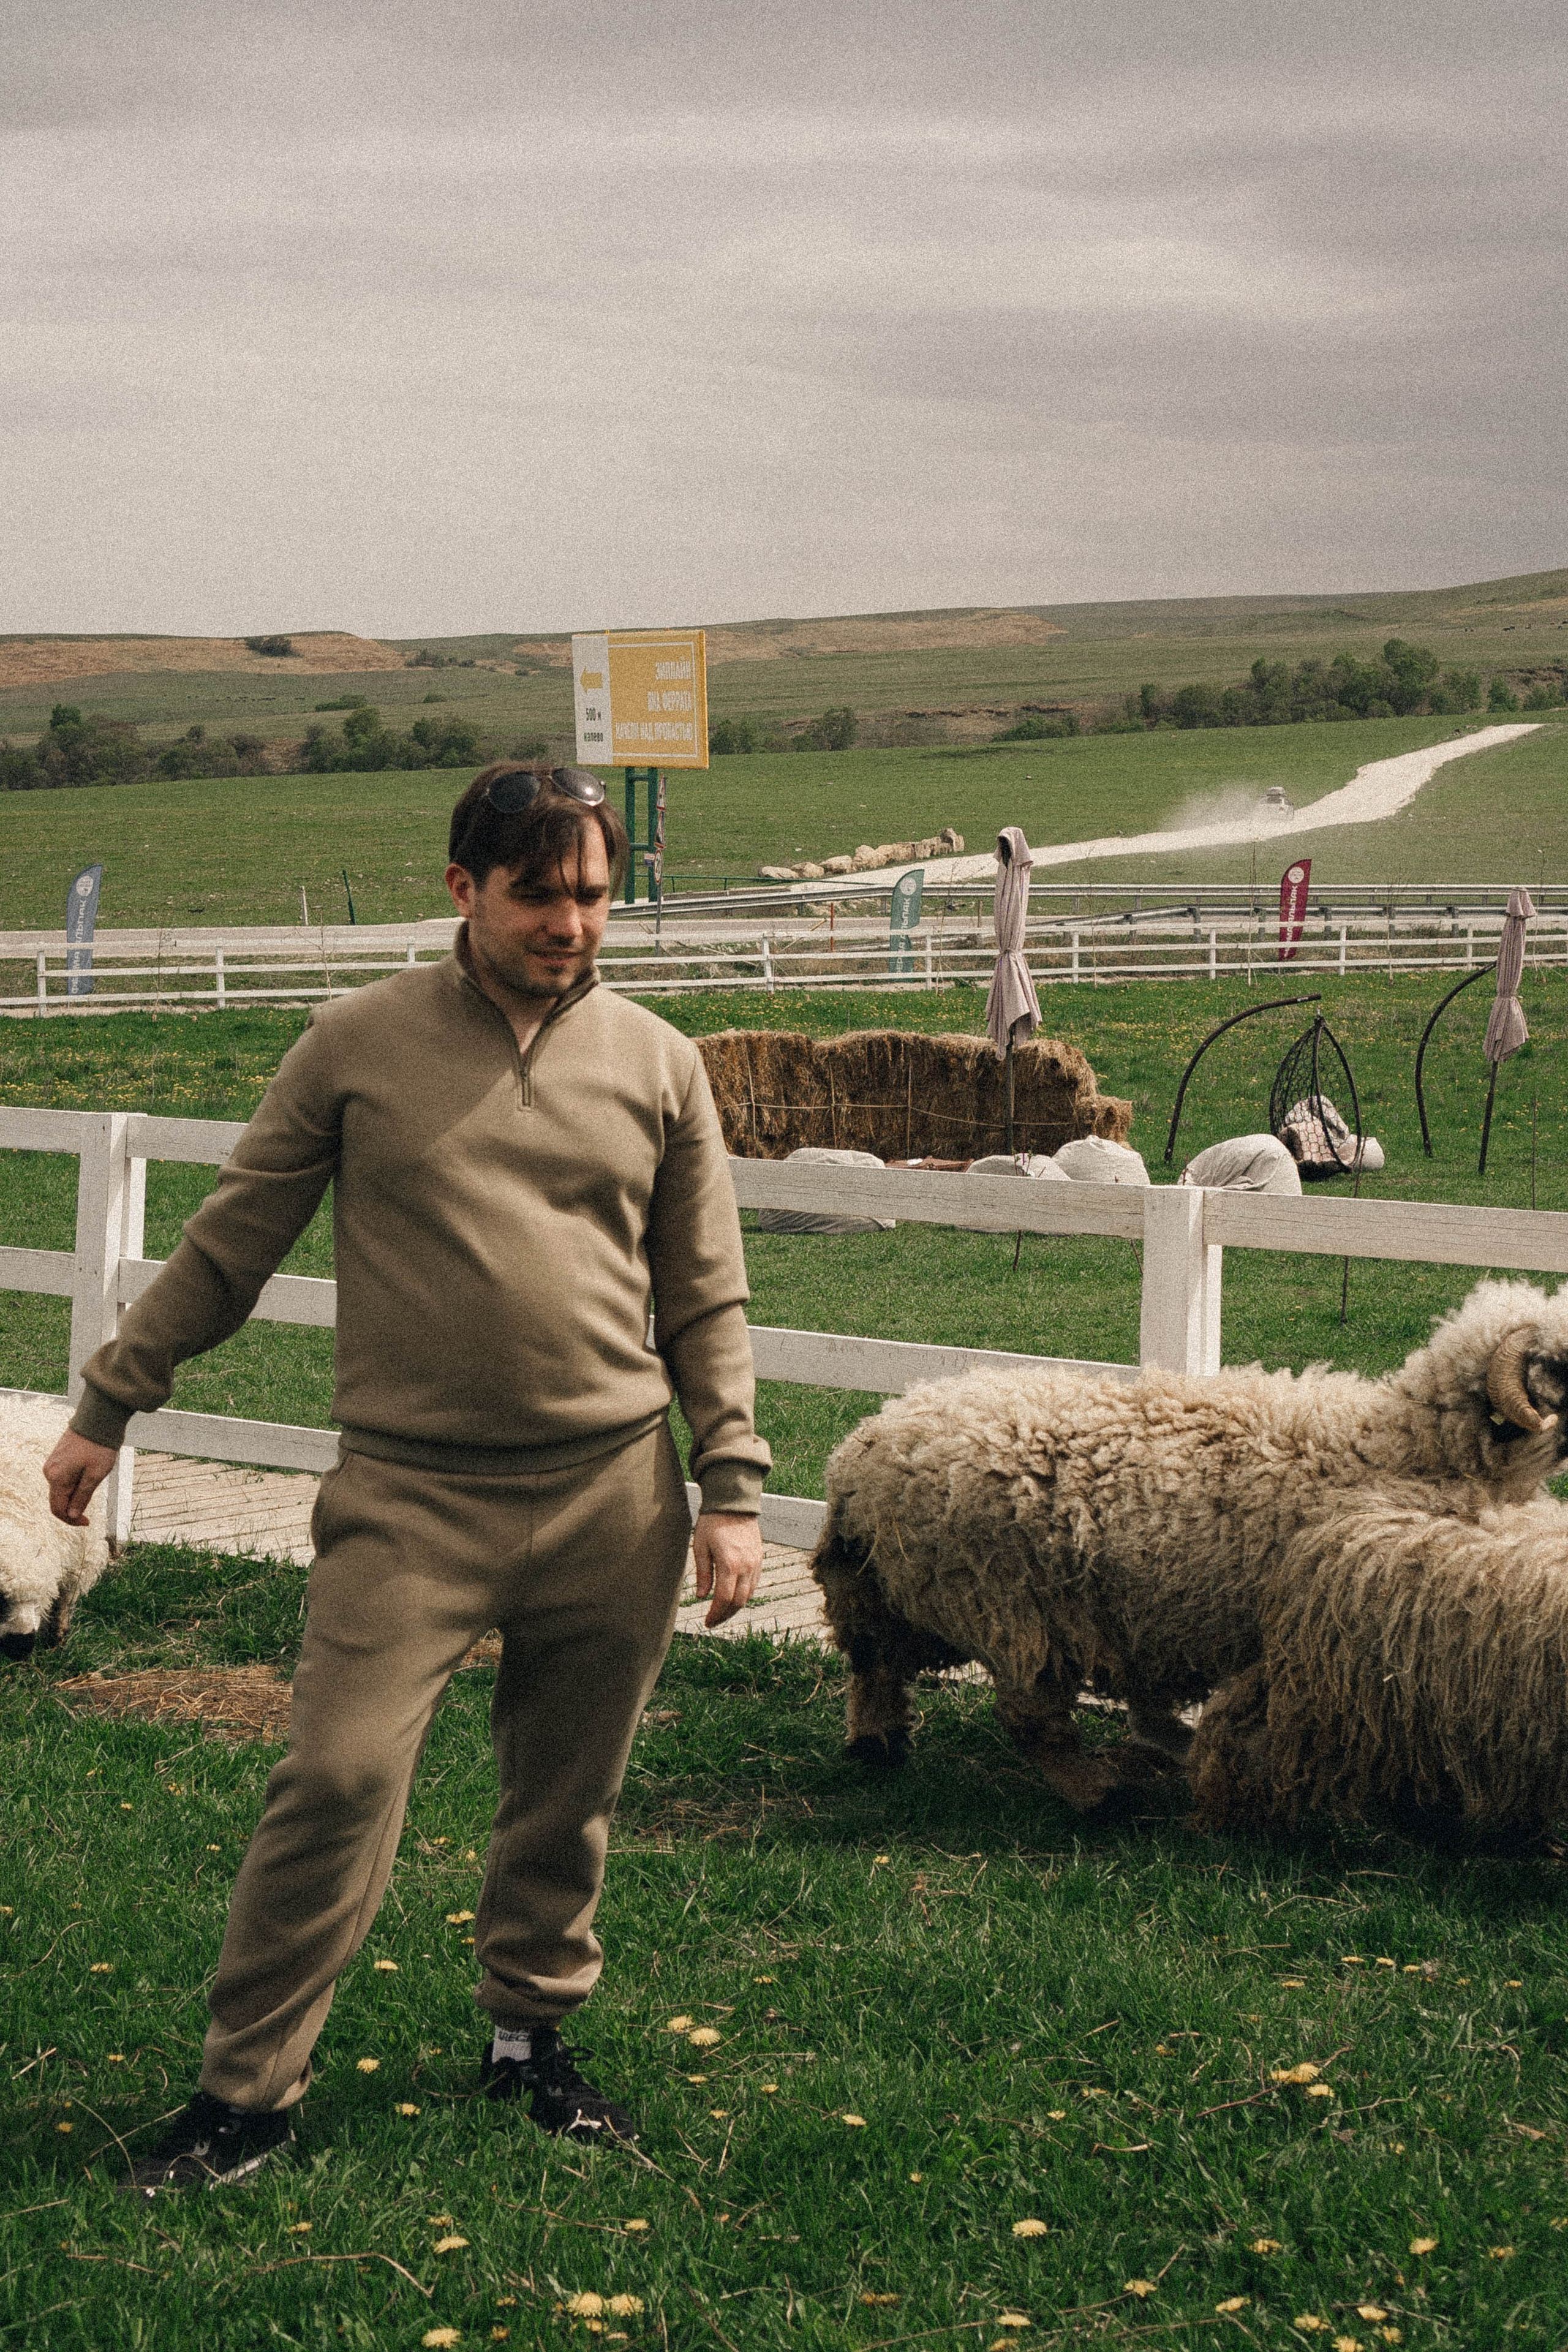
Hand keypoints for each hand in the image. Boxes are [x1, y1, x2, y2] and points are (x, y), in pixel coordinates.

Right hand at [43, 1430, 117, 1527]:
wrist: (98, 1419)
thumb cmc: (99, 1447)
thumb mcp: (95, 1476)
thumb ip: (82, 1497)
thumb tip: (71, 1515)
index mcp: (57, 1478)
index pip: (57, 1509)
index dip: (71, 1520)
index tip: (87, 1522)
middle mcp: (50, 1471)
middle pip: (59, 1499)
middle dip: (74, 1505)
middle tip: (95, 1499)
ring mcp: (53, 1463)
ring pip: (62, 1488)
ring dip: (76, 1492)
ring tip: (95, 1478)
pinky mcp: (58, 1457)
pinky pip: (64, 1477)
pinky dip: (75, 1482)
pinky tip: (89, 1472)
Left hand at [692, 1511, 763, 1628]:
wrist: (734, 1502)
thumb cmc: (712, 1522)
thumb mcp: (701, 1546)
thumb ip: (702, 1574)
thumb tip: (701, 1597)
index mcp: (729, 1564)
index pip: (724, 1599)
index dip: (715, 1614)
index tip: (707, 1622)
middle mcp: (746, 1566)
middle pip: (739, 1602)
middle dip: (725, 1615)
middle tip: (713, 1621)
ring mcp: (755, 1563)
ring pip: (749, 1595)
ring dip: (735, 1607)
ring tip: (722, 1612)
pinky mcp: (759, 1558)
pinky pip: (754, 1583)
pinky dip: (744, 1595)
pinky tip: (733, 1596)